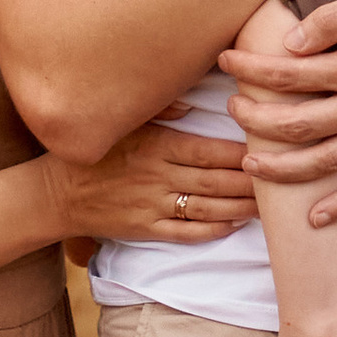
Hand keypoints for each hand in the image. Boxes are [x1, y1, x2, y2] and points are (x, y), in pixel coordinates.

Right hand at [48, 122, 255, 246]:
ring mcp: (152, 206)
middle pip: (215, 180)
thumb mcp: (122, 122)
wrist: (57, 194)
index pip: (207, 150)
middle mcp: (157, 176)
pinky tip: (234, 225)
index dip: (240, 153)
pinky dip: (213, 230)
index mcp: (155, 146)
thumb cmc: (94, 153)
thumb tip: (191, 102)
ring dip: (240, 208)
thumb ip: (158, 109)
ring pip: (207, 208)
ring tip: (267, 205)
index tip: (265, 149)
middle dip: (250, 182)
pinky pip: (186, 233)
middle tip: (280, 178)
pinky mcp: (145, 229)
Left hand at [218, 0, 336, 220]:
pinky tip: (315, 217)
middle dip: (257, 121)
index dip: (253, 69)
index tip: (226, 60)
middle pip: (300, 125)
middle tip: (231, 110)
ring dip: (284, 168)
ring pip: (327, 163)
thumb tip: (293, 41)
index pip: (292, 74)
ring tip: (251, 164)